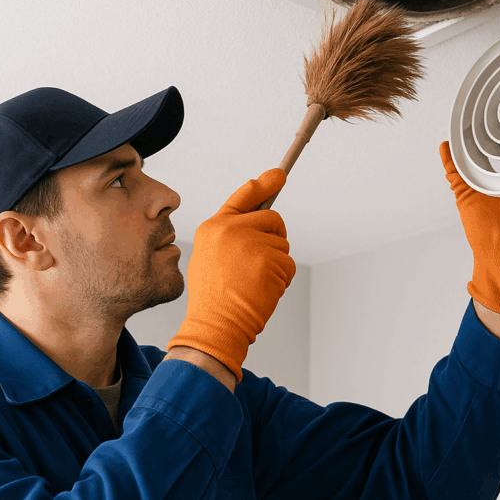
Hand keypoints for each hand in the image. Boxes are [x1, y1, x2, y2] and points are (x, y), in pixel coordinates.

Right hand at [167, 169, 295, 383]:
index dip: (264, 184)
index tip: (280, 173)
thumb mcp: (211, 256)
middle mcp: (230, 229)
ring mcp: (250, 242)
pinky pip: (288, 263)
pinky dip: (282, 278)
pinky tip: (263, 290)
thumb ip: (232, 235)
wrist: (215, 325)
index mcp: (213, 226)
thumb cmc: (214, 297)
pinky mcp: (269, 259)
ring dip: (276, 263)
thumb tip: (262, 220)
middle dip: (274, 238)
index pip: (243, 196)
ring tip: (253, 282)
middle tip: (259, 264)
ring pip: (282, 243)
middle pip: (272, 218)